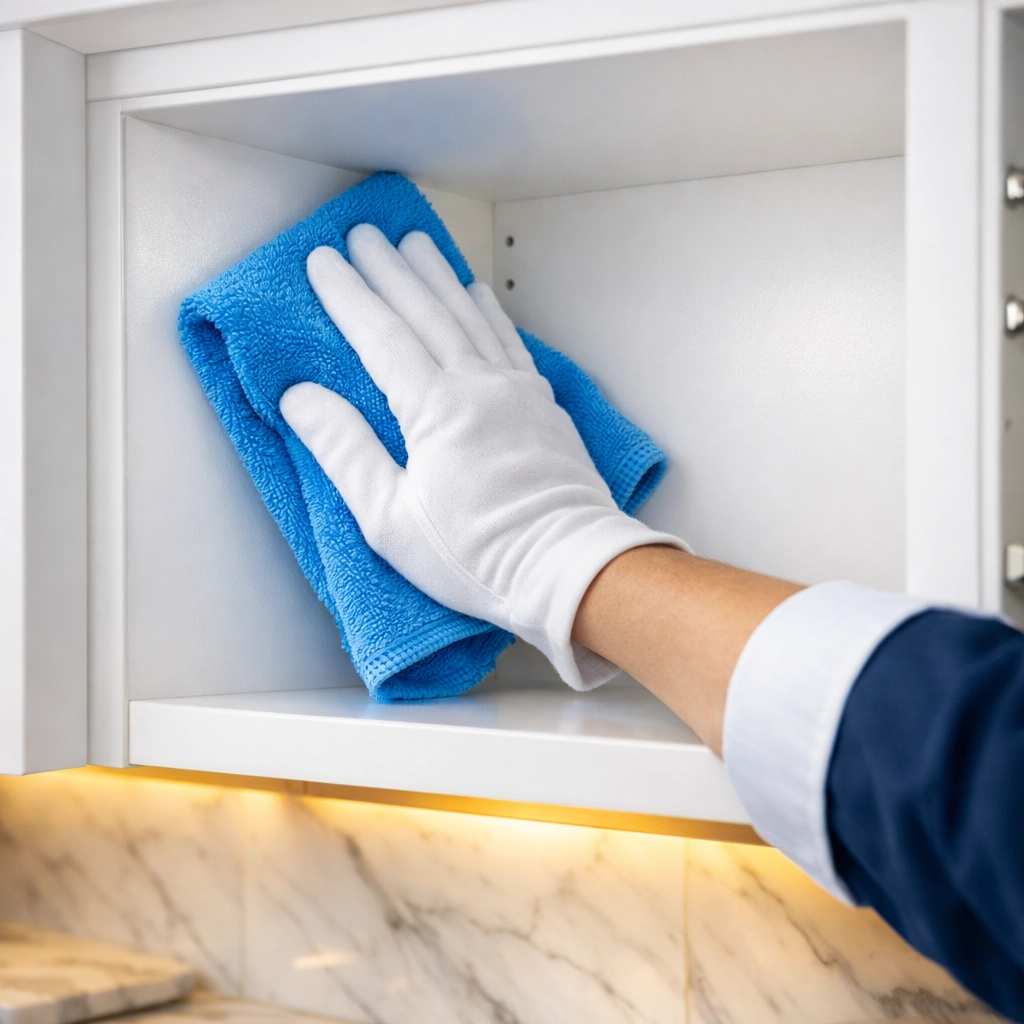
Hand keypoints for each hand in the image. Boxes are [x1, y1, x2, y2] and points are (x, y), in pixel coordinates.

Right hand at [280, 225, 682, 688]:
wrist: (567, 568)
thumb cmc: (475, 555)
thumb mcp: (390, 519)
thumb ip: (345, 451)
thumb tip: (301, 396)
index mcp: (436, 410)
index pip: (382, 336)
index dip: (348, 296)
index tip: (323, 260)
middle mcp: (479, 386)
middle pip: (426, 313)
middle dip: (389, 271)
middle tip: (362, 234)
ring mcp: (517, 392)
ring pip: (470, 317)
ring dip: (438, 277)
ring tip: (415, 244)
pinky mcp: (543, 406)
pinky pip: (510, 341)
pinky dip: (490, 311)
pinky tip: (478, 293)